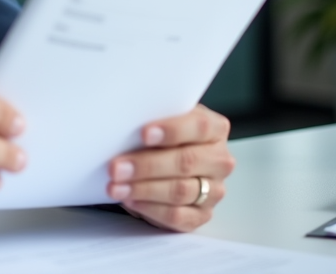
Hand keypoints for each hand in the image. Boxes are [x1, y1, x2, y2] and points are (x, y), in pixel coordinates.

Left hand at [106, 104, 233, 231]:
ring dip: (143, 189)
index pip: (200, 126)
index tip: (144, 133)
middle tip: (117, 167)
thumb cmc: (162, 138)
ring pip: (180, 191)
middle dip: (147, 165)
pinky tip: (131, 200)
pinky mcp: (202, 215)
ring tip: (116, 186)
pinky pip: (177, 216)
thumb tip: (126, 124)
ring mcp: (214, 190)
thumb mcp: (161, 121)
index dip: (172, 130)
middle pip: (186, 162)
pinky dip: (150, 208)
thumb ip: (153, 119)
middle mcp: (219, 161)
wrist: (164, 163)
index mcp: (215, 130)